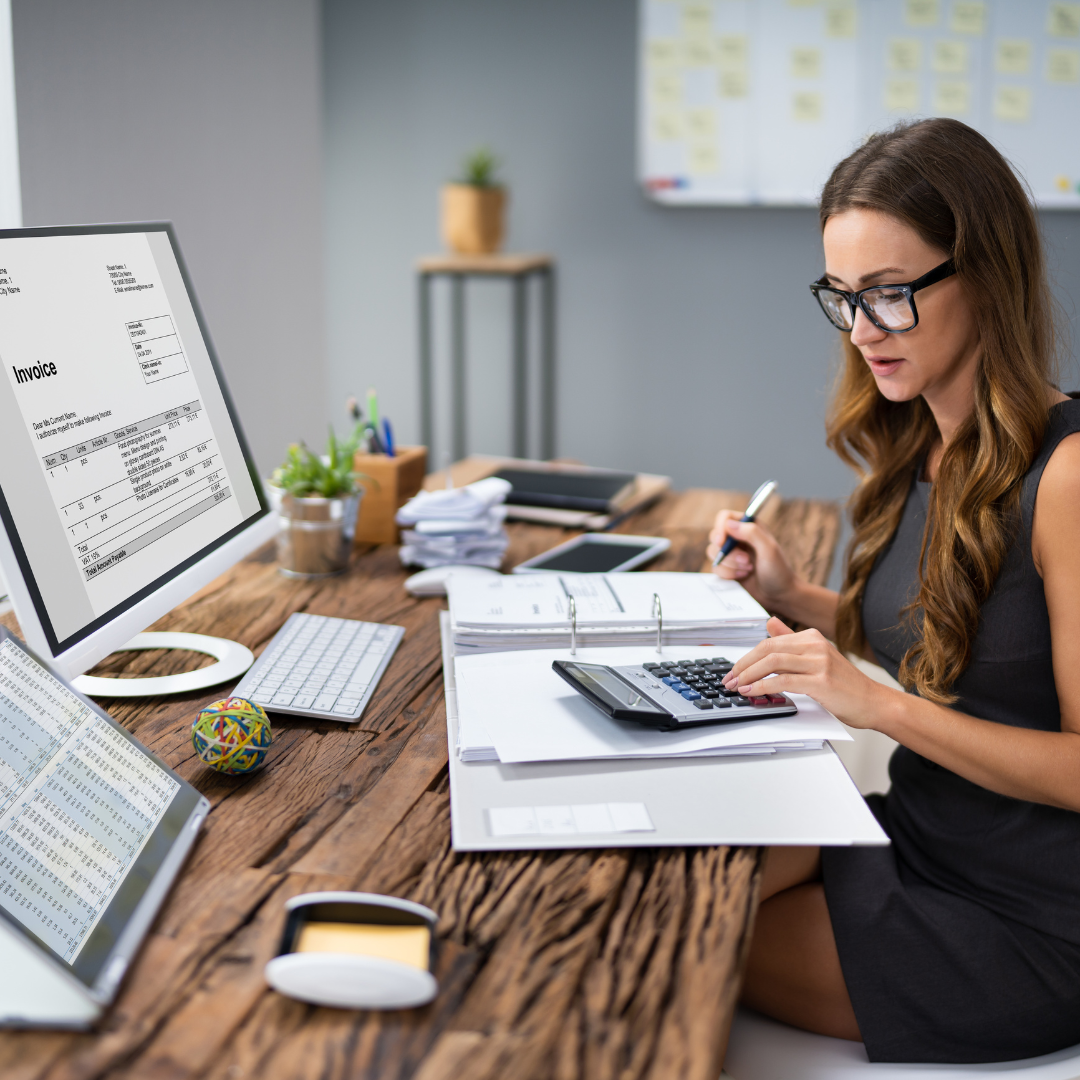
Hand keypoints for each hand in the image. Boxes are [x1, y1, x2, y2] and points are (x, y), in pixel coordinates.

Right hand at [707, 511, 797, 610]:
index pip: (725, 517)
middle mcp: (738, 537)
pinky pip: (715, 567)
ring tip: (748, 569)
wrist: (779, 596)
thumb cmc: (778, 571)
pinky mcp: (727, 568)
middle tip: (746, 561)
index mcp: (749, 526)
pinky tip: (743, 576)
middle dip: (728, 552)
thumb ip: (751, 533)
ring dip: (730, 564)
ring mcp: (731, 553)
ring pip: (713, 553)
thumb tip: (728, 524)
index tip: (722, 542)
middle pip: (715, 536)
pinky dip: (727, 574)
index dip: (720, 528)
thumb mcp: (769, 549)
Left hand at [722, 617, 889, 728]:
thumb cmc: (844, 684)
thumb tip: (769, 623)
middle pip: (767, 649)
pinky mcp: (821, 681)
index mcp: (811, 637)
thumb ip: (791, 640)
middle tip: (729, 679)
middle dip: (743, 665)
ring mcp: (819, 662)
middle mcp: (815, 645)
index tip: (734, 670)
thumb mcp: (817, 657)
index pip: (769, 642)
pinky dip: (762, 686)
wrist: (873, 702)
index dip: (747, 657)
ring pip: (772, 662)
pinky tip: (752, 692)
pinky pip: (783, 680)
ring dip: (749, 675)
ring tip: (736, 686)